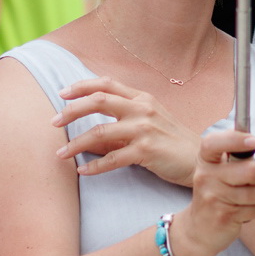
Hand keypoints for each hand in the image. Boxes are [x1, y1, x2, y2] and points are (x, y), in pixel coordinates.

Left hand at [52, 76, 201, 185]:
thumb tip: (86, 140)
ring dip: (75, 143)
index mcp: (142, 98)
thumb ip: (119, 128)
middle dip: (71, 110)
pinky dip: (94, 166)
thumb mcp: (149, 126)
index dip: (82, 86)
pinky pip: (112, 159)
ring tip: (60, 153)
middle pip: (98, 101)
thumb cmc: (173, 142)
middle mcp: (142, 109)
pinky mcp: (147, 151)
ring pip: (100, 132)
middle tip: (53, 121)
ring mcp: (145, 129)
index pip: (107, 84)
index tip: (62, 93)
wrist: (201, 159)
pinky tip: (82, 171)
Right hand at [176, 131, 254, 255]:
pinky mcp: (224, 216)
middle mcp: (206, 177)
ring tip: (249, 198)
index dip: (236, 139)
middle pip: (251, 170)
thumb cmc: (216, 194)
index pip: (213, 143)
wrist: (198, 230)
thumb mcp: (217, 171)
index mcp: (205, 161)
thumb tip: (252, 140)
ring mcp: (214, 197)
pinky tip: (245, 210)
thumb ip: (234, 156)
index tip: (254, 141)